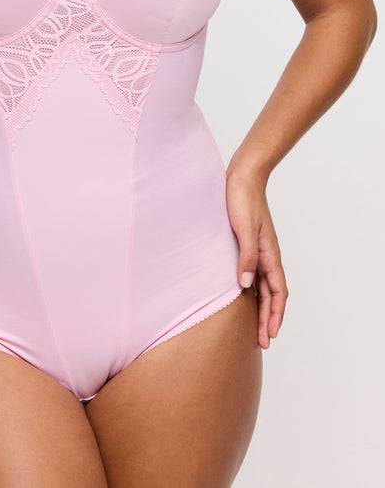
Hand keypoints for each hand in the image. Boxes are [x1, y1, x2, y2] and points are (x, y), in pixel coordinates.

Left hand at [225, 172, 288, 348]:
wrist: (241, 177)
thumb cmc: (241, 199)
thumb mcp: (243, 229)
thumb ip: (245, 257)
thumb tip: (245, 286)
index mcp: (269, 254)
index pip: (277, 292)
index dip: (274, 315)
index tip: (270, 336)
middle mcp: (266, 255)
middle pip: (271, 294)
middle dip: (268, 319)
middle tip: (262, 342)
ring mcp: (257, 250)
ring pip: (262, 286)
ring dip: (260, 307)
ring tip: (254, 327)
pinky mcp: (246, 244)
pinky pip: (252, 273)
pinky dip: (251, 290)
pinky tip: (242, 296)